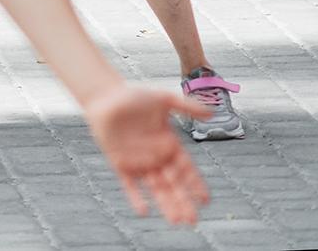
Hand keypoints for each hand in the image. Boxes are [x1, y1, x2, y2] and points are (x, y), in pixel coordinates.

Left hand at [84, 83, 211, 224]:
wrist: (104, 96)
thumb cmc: (134, 96)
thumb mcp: (163, 99)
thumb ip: (186, 107)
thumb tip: (212, 113)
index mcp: (170, 145)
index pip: (186, 169)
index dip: (195, 184)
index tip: (205, 200)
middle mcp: (157, 157)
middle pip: (173, 184)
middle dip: (183, 201)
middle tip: (193, 220)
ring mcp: (139, 162)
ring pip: (156, 188)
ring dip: (166, 204)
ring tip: (177, 221)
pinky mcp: (121, 163)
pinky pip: (130, 184)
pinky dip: (136, 196)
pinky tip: (143, 210)